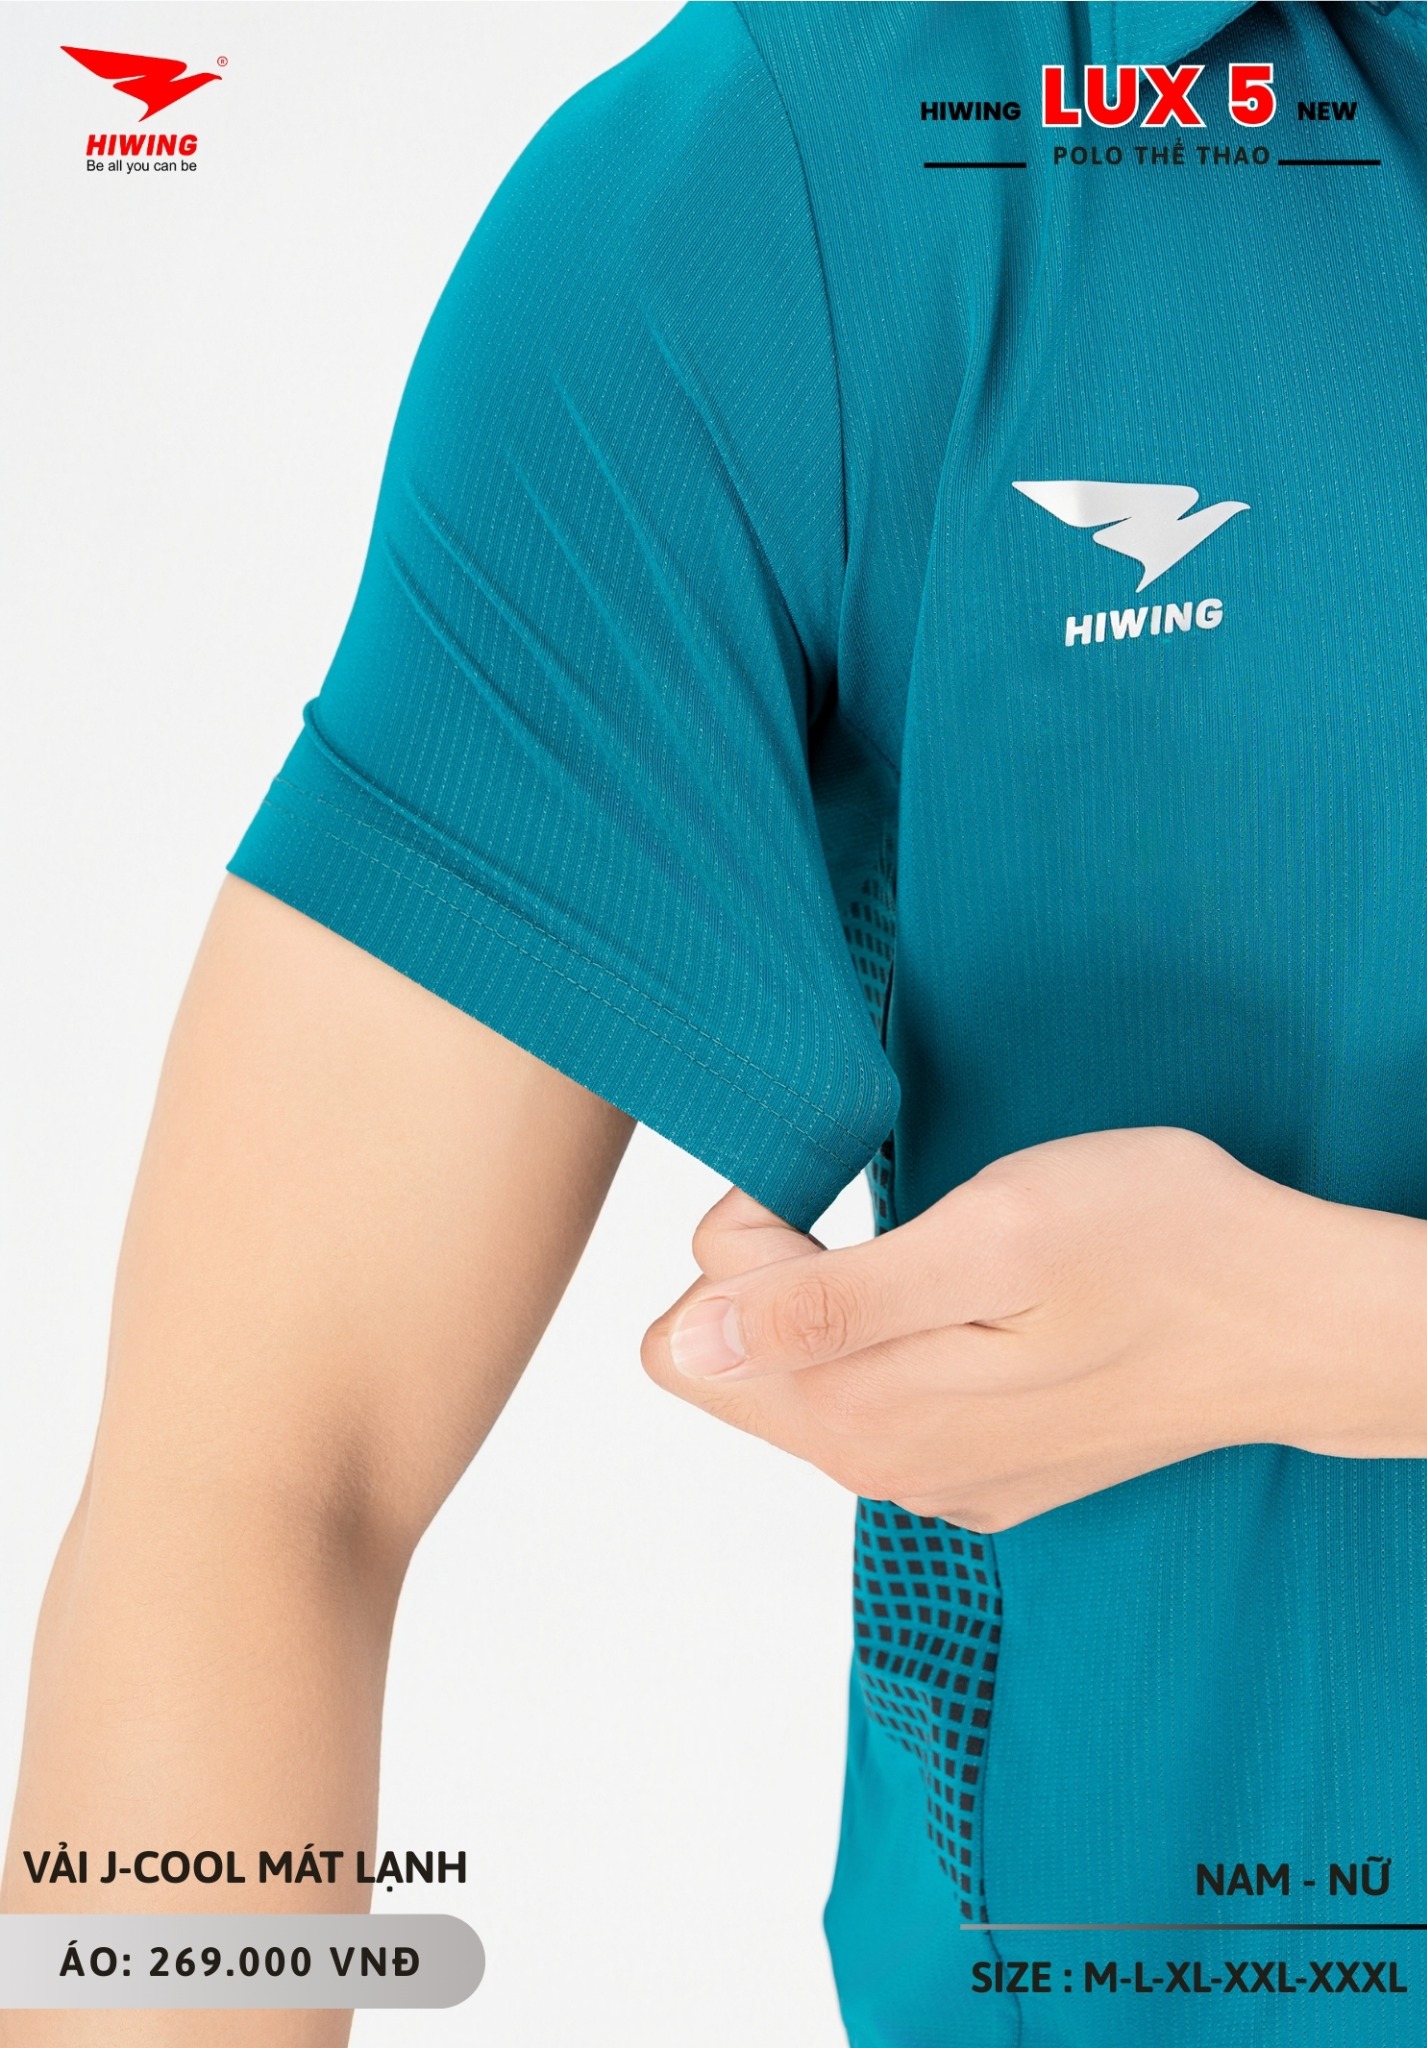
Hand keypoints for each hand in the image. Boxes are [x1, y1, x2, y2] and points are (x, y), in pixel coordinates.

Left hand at [640, 1127, 1426, 1531]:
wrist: (1295, 1322)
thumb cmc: (1157, 1250)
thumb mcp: (985, 1240)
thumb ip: (824, 1305)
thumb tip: (688, 1339)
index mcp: (861, 1414)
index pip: (685, 1338)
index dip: (744, 1242)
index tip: (838, 1201)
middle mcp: (880, 1468)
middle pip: (731, 1369)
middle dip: (777, 1277)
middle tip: (896, 1227)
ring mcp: (934, 1479)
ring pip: (802, 1383)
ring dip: (838, 1307)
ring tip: (943, 1263)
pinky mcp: (982, 1471)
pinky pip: (875, 1402)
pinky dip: (897, 1342)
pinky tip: (981, 1309)